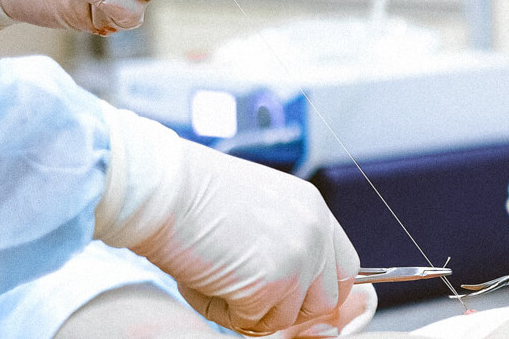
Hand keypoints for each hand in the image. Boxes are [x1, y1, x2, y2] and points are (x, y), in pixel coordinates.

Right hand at [94, 107, 360, 336]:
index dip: (315, 291)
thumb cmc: (195, 197)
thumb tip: (289, 293)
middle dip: (287, 309)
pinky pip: (252, 322)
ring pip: (286, 318)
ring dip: (250, 311)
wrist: (164, 187)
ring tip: (216, 276)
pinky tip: (204, 278)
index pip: (344, 268)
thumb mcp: (258, 213)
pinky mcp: (273, 282)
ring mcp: (299, 257)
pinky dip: (223, 311)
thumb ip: (285, 243)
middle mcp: (316, 231)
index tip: (286, 297)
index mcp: (313, 209)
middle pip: (325, 300)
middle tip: (246, 294)